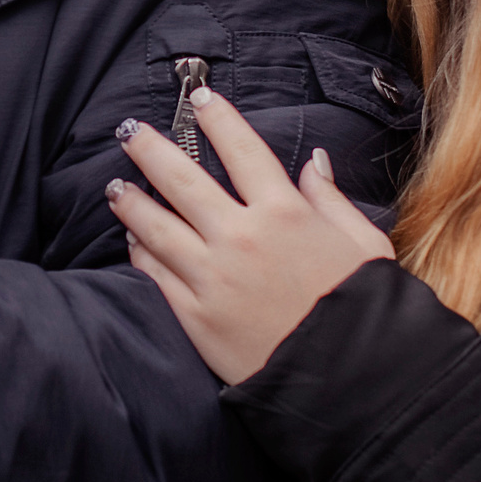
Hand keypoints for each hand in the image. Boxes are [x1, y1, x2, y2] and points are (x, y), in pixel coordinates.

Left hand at [106, 85, 394, 383]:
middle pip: (182, 180)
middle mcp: (242, 238)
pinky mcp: (197, 317)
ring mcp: (214, 278)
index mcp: (285, 213)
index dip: (217, 118)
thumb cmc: (365, 311)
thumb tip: (313, 163)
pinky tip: (132, 242)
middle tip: (128, 129)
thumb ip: (331, 201)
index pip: (242, 149)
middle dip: (150, 148)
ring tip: (115, 185)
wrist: (351, 383)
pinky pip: (156, 275)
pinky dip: (140, 253)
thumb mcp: (364, 245)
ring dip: (131, 202)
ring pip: (157, 227)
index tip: (199, 98)